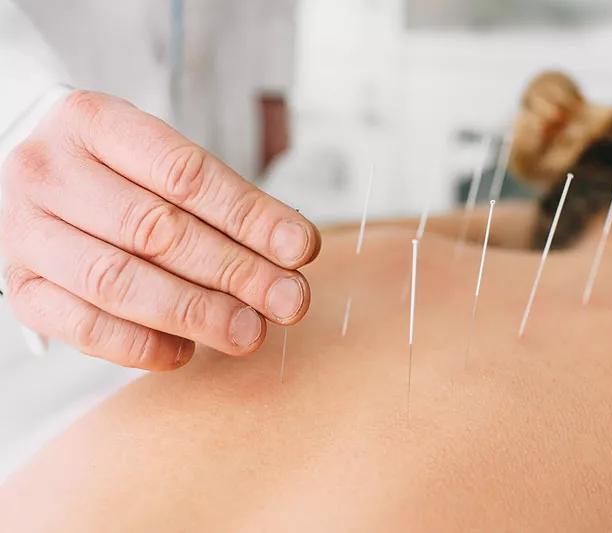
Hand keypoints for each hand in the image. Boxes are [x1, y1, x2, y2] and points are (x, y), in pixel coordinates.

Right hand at [0, 91, 320, 369]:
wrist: (30, 178)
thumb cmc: (115, 170)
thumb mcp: (160, 158)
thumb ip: (219, 201)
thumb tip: (291, 253)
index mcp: (93, 122)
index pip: (185, 174)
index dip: (250, 216)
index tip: (300, 249)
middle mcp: (49, 173)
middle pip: (156, 230)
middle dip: (235, 271)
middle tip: (288, 300)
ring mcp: (26, 232)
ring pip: (119, 282)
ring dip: (196, 313)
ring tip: (250, 331)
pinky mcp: (21, 287)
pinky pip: (83, 328)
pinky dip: (142, 346)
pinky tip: (186, 350)